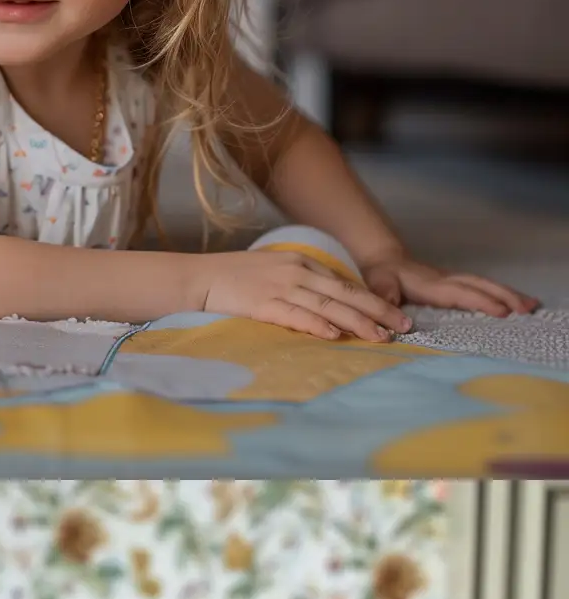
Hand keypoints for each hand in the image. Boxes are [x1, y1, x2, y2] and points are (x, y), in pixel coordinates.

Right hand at [197, 249, 413, 342]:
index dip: (373, 301)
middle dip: (378, 312)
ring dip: (357, 322)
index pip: (345, 284)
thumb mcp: (272, 272)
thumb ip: (299, 284)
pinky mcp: (261, 302)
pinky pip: (296, 315)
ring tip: (380, 337)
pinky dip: (317, 325)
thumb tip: (327, 308)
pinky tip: (335, 335)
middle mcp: (296, 271)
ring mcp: (279, 286)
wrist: (195, 278)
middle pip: (345, 294)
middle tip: (404, 327)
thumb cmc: (231, 280)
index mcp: (301, 262)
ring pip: (328, 306)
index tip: (395, 316)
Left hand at [361, 257, 538, 318]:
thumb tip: (400, 326)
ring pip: (486, 284)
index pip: (461, 294)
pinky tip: (514, 301)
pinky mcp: (456, 283)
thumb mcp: (379, 289)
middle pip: (481, 286)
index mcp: (433, 286)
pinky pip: (482, 287)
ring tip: (532, 305)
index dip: (482, 302)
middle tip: (528, 310)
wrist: (386, 260)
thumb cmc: (383, 277)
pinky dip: (500, 293)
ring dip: (509, 294)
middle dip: (506, 297)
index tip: (503, 312)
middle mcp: (448, 280)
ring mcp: (454, 280)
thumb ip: (386, 304)